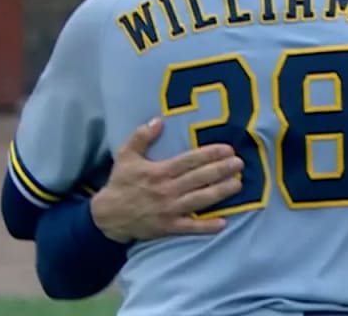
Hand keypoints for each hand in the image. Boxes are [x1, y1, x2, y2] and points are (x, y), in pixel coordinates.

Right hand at [90, 117, 243, 242]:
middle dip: (221, 170)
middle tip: (240, 164)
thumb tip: (159, 120)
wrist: (107, 216)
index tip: (227, 149)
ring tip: (238, 184)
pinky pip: (190, 227)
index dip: (209, 154)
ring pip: (199, 200)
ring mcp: (169, 210)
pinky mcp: (168, 227)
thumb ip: (142, 136)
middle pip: (199, 179)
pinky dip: (206, 226)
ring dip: (220, 192)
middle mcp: (166, 190)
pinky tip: (223, 222)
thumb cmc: (120, 183)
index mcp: (159, 172)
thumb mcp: (126, 155)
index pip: (189, 161)